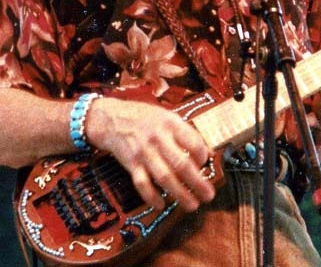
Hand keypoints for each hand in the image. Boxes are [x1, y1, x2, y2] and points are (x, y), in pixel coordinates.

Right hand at [86, 98, 214, 211]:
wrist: (111, 118)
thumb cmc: (143, 117)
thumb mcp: (167, 116)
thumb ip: (186, 133)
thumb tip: (206, 153)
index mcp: (170, 124)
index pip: (193, 142)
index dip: (203, 156)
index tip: (205, 164)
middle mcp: (158, 138)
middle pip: (181, 164)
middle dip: (197, 183)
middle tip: (208, 195)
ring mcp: (144, 152)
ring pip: (164, 177)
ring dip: (180, 194)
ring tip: (192, 205)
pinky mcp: (131, 164)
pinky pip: (142, 184)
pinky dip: (151, 196)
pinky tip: (161, 205)